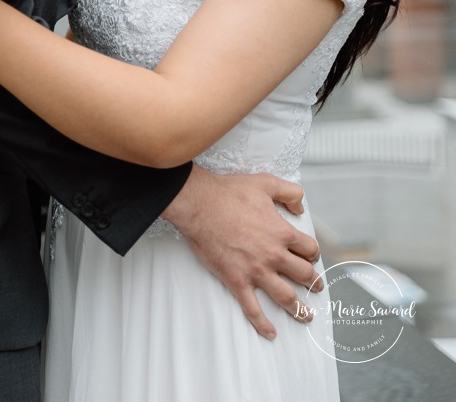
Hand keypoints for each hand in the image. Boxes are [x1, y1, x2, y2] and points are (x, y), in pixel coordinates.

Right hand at [162, 167, 321, 339]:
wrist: (200, 204)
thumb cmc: (230, 192)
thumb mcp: (266, 182)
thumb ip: (290, 192)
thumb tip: (301, 208)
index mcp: (282, 232)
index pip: (309, 249)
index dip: (312, 253)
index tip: (310, 256)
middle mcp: (274, 255)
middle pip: (303, 275)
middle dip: (313, 282)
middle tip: (316, 287)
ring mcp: (256, 271)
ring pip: (286, 297)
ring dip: (299, 309)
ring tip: (306, 315)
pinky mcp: (237, 281)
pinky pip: (253, 309)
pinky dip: (263, 324)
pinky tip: (271, 333)